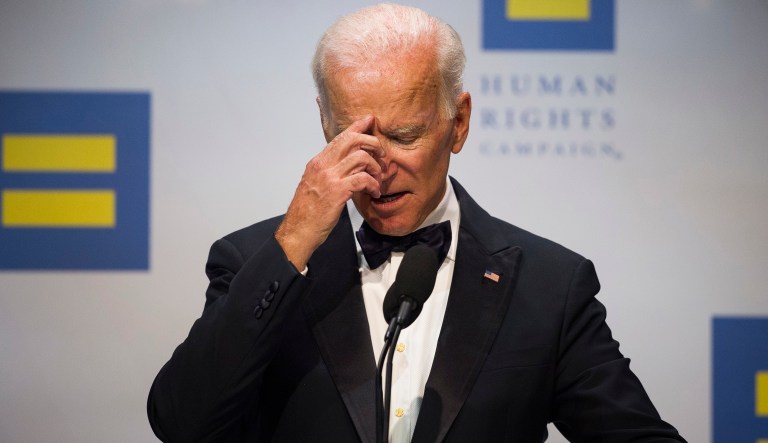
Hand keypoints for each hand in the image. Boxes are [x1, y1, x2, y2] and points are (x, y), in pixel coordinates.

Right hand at [275, 115, 384, 269]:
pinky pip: (363, 179)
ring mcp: (329, 177)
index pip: (340, 138)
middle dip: (372, 143)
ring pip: (361, 157)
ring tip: (378, 180)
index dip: (357, 126)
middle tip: (382, 154)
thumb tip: (350, 167)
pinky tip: (374, 193)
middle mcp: (322, 165)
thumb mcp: (316, 185)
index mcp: (318, 162)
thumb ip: (330, 173)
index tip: (369, 120)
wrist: (298, 230)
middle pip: (352, 140)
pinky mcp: (337, 191)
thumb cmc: (308, 212)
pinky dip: (373, 185)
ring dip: (375, 167)